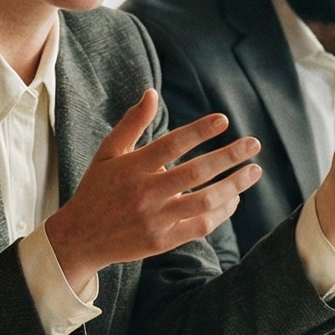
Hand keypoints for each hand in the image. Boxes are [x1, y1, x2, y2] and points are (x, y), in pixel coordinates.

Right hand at [44, 88, 262, 293]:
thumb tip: (151, 93)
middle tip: (254, 144)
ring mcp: (155, 220)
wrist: (80, 238)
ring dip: (233, 186)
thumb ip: (131, 123)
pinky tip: (233, 199)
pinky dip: (220, 213)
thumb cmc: (97, 189)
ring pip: (204, 202)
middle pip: (195, 173)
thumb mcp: (108, 153)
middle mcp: (145, 193)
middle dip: (228, 157)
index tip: (223, 120)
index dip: (199, 131)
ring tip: (253, 171)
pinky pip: (199, 227)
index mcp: (132, 168)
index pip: (172, 144)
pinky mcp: (162, 241)